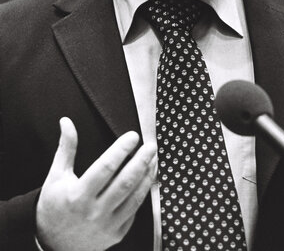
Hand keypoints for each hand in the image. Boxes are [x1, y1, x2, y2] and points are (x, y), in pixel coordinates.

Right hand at [36, 117, 156, 250]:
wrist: (52, 244)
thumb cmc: (53, 207)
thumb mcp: (56, 176)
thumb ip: (66, 148)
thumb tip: (67, 122)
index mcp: (78, 195)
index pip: (106, 167)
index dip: (121, 149)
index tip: (132, 136)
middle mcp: (94, 211)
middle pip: (125, 181)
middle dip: (141, 160)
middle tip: (150, 145)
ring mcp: (107, 225)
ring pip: (134, 197)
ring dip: (147, 176)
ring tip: (153, 159)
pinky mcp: (116, 234)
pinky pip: (134, 211)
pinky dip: (143, 193)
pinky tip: (147, 179)